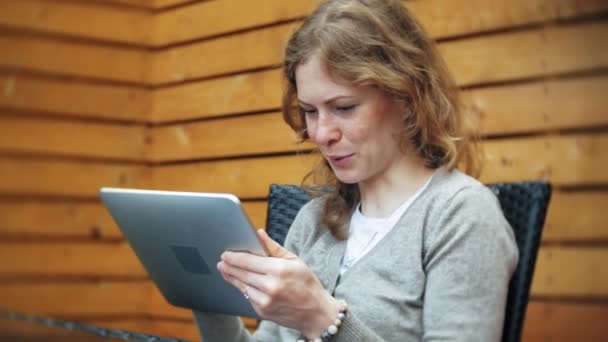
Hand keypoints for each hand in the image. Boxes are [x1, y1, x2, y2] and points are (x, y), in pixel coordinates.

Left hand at [217, 229, 340, 337]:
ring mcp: (265, 301)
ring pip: (242, 286)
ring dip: (232, 277)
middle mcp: (270, 286)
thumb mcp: (294, 260)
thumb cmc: (307, 284)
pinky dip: (243, 289)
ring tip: (225, 270)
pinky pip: (248, 297)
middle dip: (229, 266)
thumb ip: (273, 247)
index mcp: (278, 270)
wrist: (315, 312)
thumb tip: (259, 234)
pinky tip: (241, 282)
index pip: (248, 261)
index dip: (234, 257)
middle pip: (241, 274)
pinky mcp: (262, 312)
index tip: (225, 254)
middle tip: (222, 261)